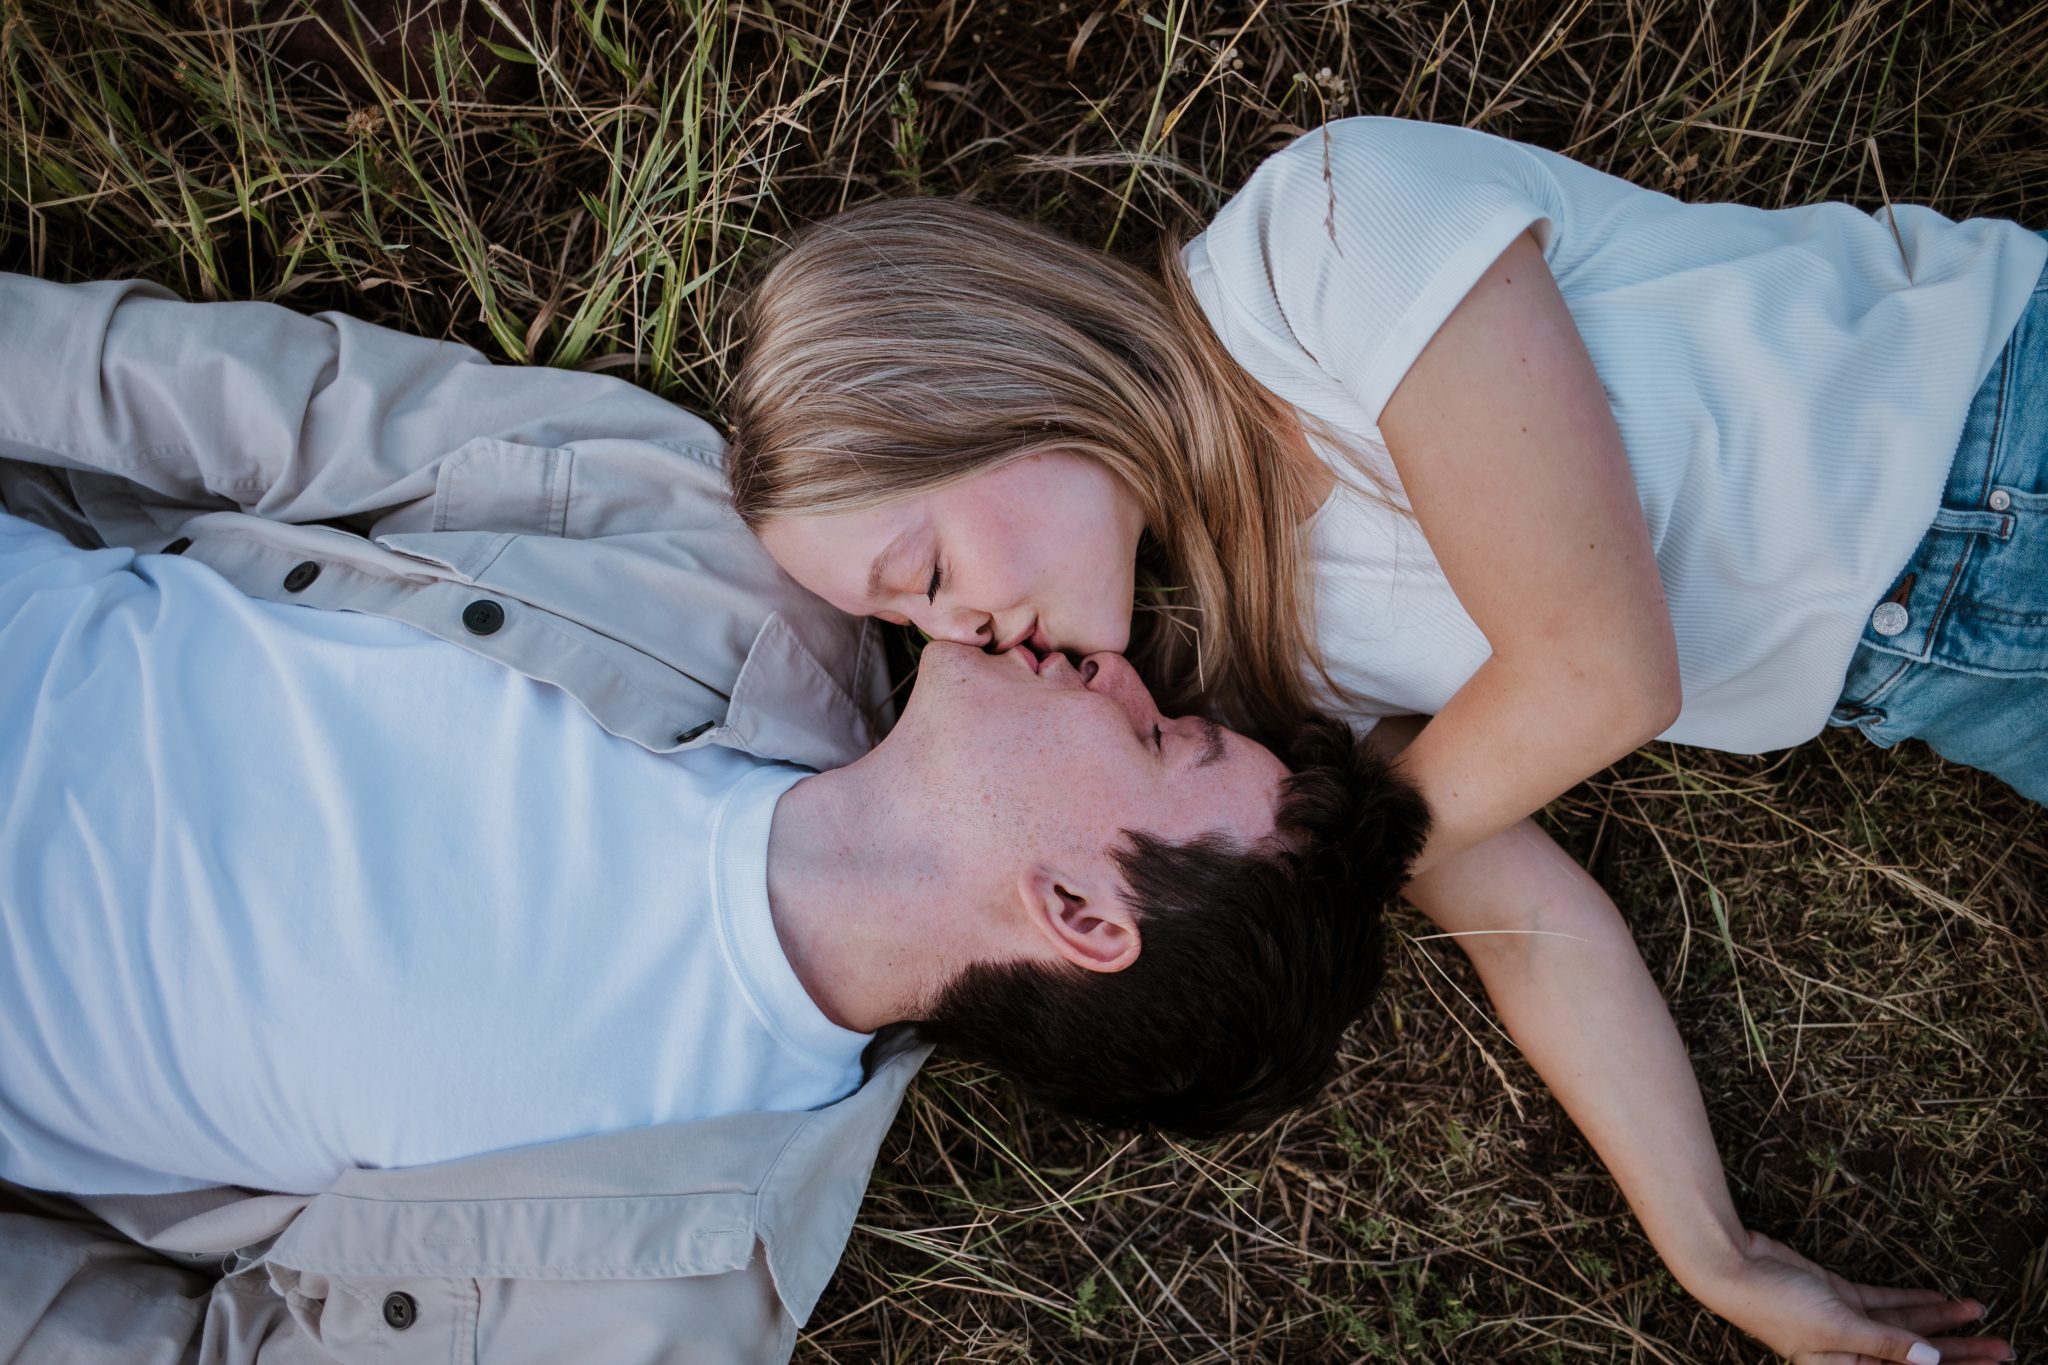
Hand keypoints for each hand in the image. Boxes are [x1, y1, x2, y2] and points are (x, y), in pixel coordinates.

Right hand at [1694, 1230, 2012, 1363]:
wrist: (1734, 1267)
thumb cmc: (1776, 1306)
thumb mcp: (1836, 1328)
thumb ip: (1886, 1345)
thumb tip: (1931, 1361)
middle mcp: (1850, 1353)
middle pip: (1916, 1356)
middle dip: (1960, 1352)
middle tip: (2002, 1348)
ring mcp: (1846, 1324)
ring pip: (1905, 1328)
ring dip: (1941, 1321)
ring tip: (1979, 1312)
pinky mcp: (1839, 1298)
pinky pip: (1886, 1304)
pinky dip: (1913, 1302)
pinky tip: (1942, 1299)